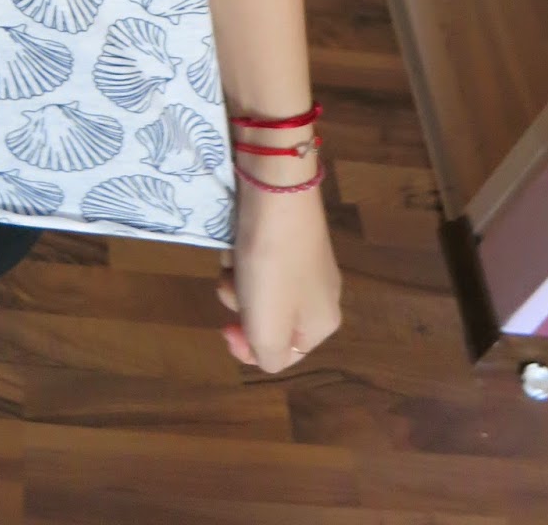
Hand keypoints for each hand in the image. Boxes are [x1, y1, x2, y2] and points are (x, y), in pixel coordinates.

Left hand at [216, 180, 341, 373]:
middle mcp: (319, 294)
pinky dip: (241, 253)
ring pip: (257, 287)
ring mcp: (304, 261)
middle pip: (267, 319)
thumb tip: (265, 354)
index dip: (249, 348)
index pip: (283, 354)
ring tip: (235, 259)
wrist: (276, 190)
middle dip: (241, 306)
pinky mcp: (287, 235)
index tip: (225, 329)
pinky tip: (238, 238)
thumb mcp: (268, 328)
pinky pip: (257, 258)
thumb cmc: (272, 265)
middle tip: (232, 287)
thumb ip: (268, 356)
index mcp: (322, 323)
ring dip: (237, 278)